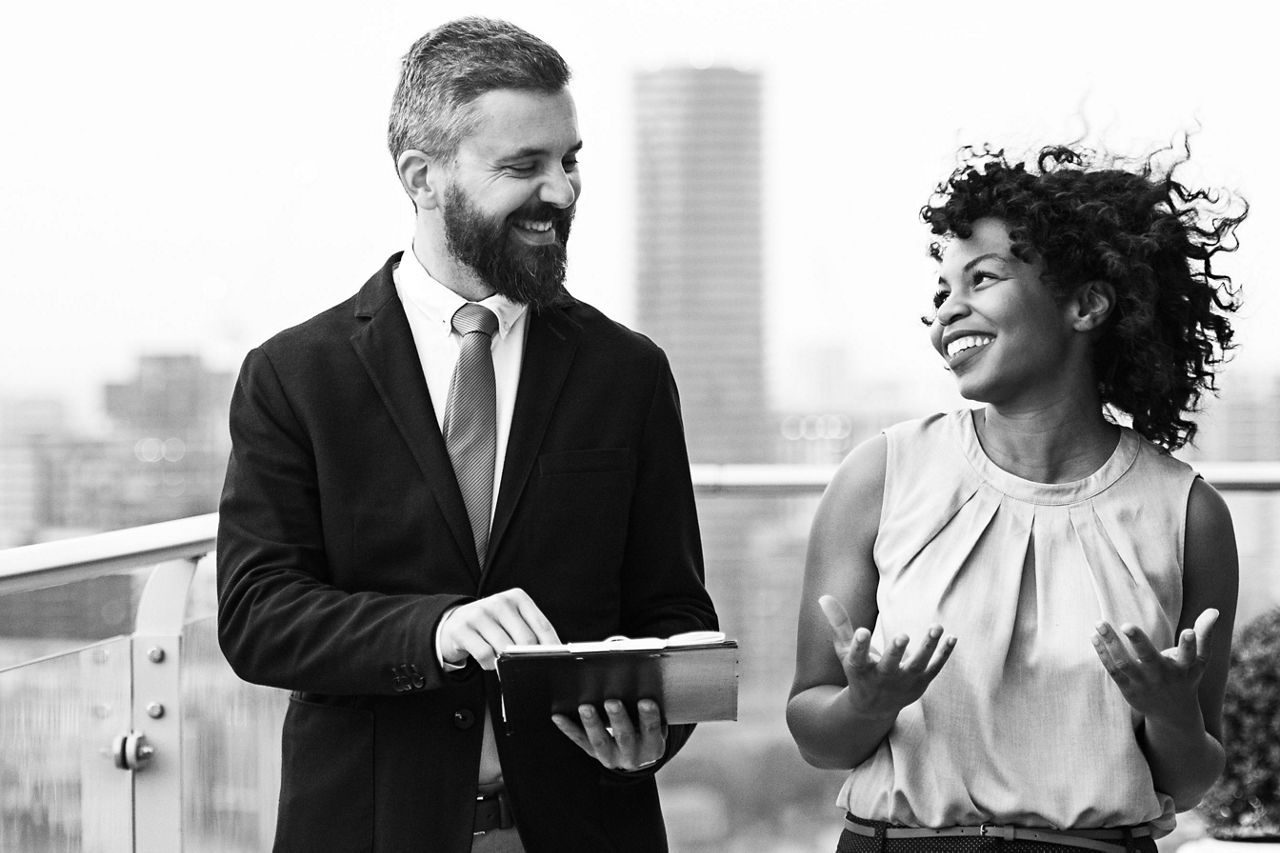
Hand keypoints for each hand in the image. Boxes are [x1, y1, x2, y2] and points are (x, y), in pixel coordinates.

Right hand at [437, 588, 559, 669]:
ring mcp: (479, 613)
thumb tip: (552, 654)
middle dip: (528, 658)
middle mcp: (499, 602)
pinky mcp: (462, 628)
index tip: (557, 661)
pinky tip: (487, 660)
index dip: (552, 647)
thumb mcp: (512, 622)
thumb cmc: (491, 625)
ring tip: (502, 661)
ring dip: (506, 662)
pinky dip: (489, 664)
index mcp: (517, 597)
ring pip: (505, 648)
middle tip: (528, 668)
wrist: (454, 623)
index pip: (542, 625)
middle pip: (525, 639)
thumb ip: (531, 633)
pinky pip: (485, 655)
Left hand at [552, 699, 666, 770]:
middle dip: (618, 718)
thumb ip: (651, 710)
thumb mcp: (657, 725)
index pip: (652, 731)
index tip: (645, 701)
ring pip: (600, 741)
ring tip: (585, 707)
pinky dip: (568, 728)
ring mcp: (611, 756)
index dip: (649, 717)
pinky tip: (559, 716)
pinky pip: (580, 740)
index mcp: (653, 747)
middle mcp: (632, 756)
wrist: (637, 758)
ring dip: (592, 723)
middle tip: (612, 702)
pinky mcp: (593, 753)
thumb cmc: (647, 732)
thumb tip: (644, 683)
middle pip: (624, 737)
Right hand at [819, 595, 955, 718]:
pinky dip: (943, 654)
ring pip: (917, 666)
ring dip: (927, 648)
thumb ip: (838, 623)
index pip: (858, 658)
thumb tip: (823, 596)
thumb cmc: (858, 671)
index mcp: (859, 670)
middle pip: (890, 666)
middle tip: (902, 636)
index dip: (859, 645)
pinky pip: (934, 668)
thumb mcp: (844, 650)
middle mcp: (881, 679)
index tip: (862, 632)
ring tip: (936, 627)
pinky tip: (952, 636)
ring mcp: (903, 683)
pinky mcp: (920, 684)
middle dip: (896, 652)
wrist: (874, 708)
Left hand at [1092, 608, 1217, 719]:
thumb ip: (1205, 635)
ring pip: (1125, 663)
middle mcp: (1163, 676)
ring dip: (1111, 643)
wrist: (1173, 714)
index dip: (1190, 644)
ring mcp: (1144, 684)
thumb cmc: (1186, 678)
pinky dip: (1103, 654)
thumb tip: (1215, 610)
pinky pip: (1113, 670)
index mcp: (1184, 668)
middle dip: (1139, 642)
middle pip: (1150, 659)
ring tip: (1099, 623)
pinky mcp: (1128, 689)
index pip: (1189, 655)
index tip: (1188, 631)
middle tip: (1127, 625)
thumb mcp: (1199, 661)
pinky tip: (1094, 637)